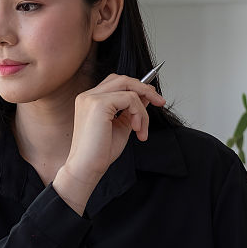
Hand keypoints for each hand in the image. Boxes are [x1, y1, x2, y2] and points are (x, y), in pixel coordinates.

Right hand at [52, 73, 164, 213]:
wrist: (87, 168)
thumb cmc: (100, 152)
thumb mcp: (122, 126)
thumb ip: (131, 110)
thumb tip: (146, 97)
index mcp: (90, 100)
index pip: (116, 83)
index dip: (137, 88)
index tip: (153, 99)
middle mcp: (88, 96)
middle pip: (123, 79)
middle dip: (145, 89)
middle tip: (159, 102)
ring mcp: (91, 98)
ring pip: (129, 89)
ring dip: (143, 110)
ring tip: (141, 129)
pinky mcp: (98, 104)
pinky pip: (130, 99)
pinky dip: (139, 114)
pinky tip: (137, 129)